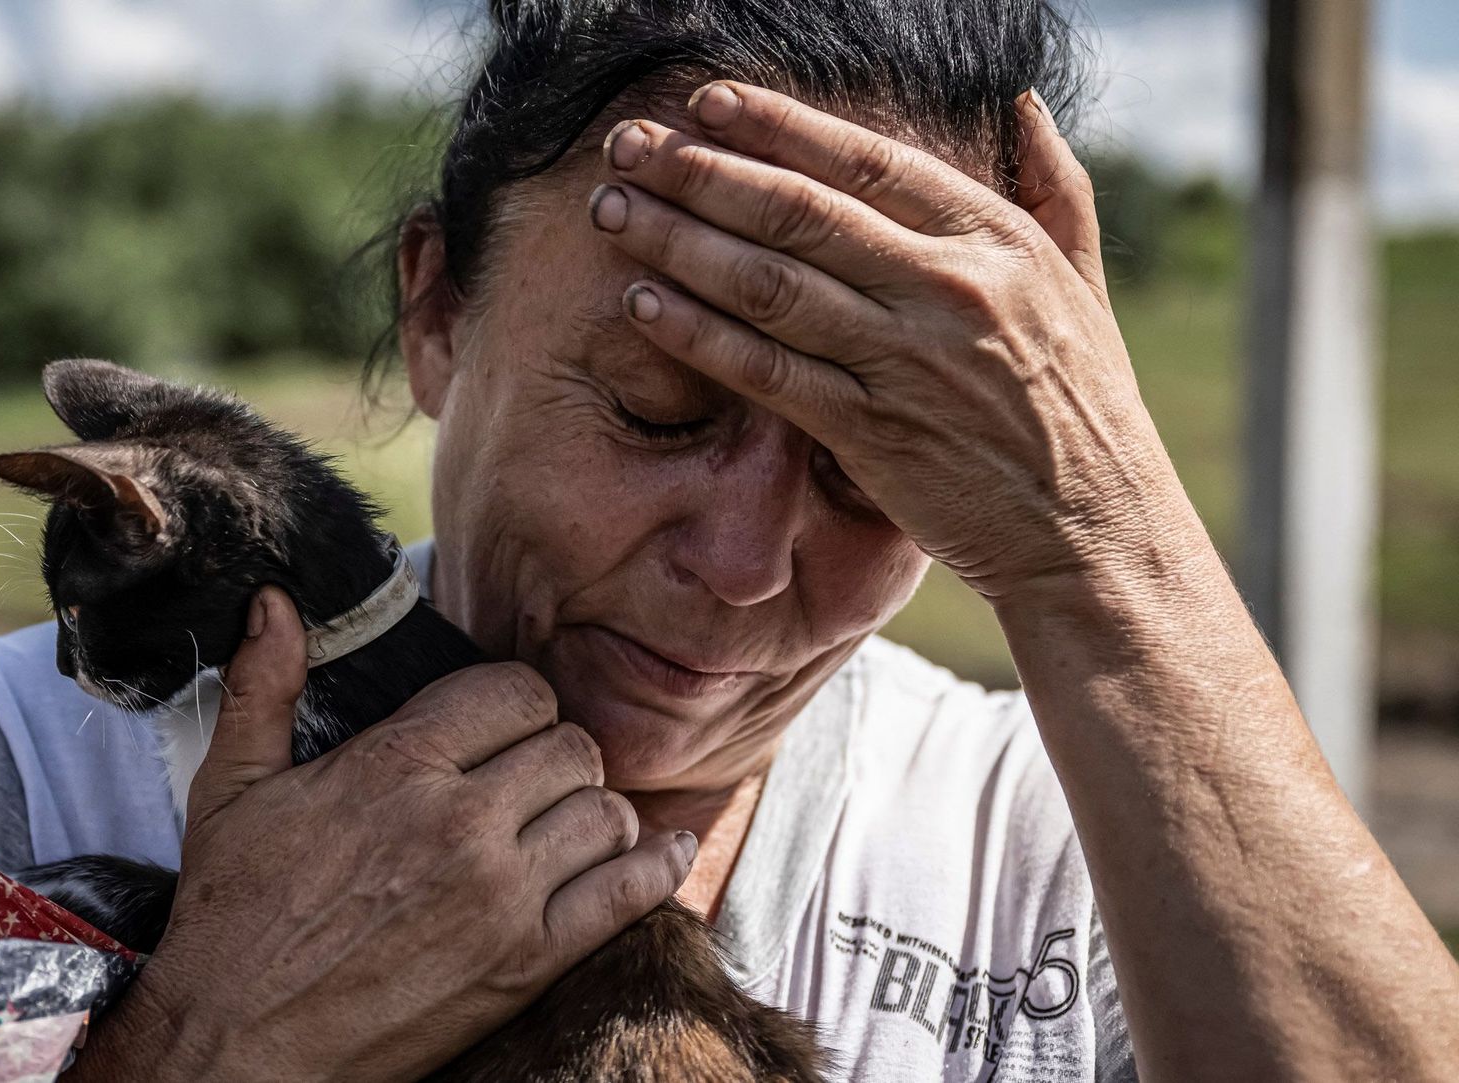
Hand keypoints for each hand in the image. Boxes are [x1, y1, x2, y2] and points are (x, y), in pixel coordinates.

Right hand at [72, 587, 695, 1081]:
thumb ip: (262, 687)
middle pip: (571, 747)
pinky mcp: (527, 963)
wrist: (238, 1048)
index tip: (505, 724)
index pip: (516, 692)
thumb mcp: (228, 790)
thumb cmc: (231, 920)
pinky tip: (662, 850)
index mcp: (396, 765)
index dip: (518, 701)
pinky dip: (656, 866)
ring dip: (597, 809)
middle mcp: (460, 822)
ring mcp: (501, 895)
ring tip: (570, 820)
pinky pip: (627, 893)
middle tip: (536, 777)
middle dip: (559, 753)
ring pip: (606, 812)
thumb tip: (273, 602)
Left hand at [589, 81, 1189, 599]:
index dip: (778, 126)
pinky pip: (768, 372)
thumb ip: (1054, 187)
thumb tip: (1017, 101)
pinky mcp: (873, 435)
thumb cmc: (1086, 408)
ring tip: (614, 211)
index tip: (708, 101)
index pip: (868, 161)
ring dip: (680, 241)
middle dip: (700, 171)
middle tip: (628, 146)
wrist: (1096, 534)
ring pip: (769, 285)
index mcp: (998, 240)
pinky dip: (700, 335)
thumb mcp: (1086, 282)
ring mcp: (907, 363)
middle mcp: (949, 289)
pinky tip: (645, 304)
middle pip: (798, 212)